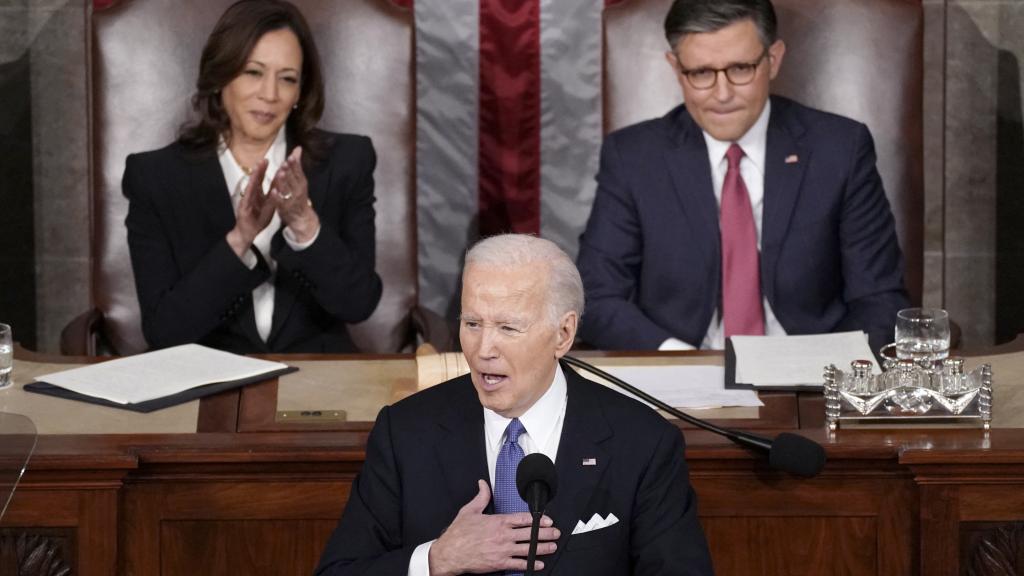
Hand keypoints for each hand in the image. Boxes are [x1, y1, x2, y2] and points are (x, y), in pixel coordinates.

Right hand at [226, 158, 274, 258]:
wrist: (248, 232)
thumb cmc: (258, 220)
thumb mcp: (268, 207)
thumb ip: (272, 197)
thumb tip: (279, 187)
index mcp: (260, 195)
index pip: (264, 181)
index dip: (269, 171)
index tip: (272, 161)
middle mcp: (253, 195)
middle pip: (257, 180)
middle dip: (261, 169)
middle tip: (265, 158)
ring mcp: (247, 200)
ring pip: (252, 185)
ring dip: (256, 175)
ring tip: (259, 166)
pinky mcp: (244, 207)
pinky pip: (249, 199)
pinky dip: (252, 191)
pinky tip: (254, 184)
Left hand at [272, 146, 318, 241]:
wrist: (301, 217)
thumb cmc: (298, 196)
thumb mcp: (299, 180)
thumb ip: (297, 165)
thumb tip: (298, 148)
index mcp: (301, 182)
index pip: (298, 171)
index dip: (295, 164)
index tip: (292, 156)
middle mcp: (298, 190)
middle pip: (293, 179)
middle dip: (290, 171)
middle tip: (285, 162)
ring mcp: (291, 199)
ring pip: (287, 189)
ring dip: (284, 181)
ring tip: (280, 173)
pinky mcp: (285, 208)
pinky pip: (280, 202)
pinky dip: (277, 197)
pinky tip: (273, 192)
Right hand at [428, 480, 559, 575]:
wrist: (450, 553)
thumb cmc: (458, 533)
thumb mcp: (469, 510)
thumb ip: (481, 497)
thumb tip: (483, 484)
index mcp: (498, 522)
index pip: (523, 519)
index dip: (538, 519)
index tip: (548, 520)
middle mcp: (503, 536)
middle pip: (530, 533)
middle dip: (546, 533)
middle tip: (556, 533)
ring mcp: (503, 550)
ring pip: (528, 549)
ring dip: (542, 548)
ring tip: (552, 547)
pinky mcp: (499, 563)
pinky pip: (519, 564)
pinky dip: (530, 564)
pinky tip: (538, 564)